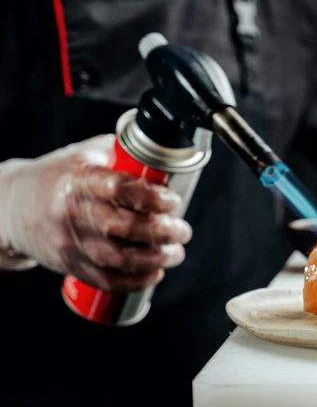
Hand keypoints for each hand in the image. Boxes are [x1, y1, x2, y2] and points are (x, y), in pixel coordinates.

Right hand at [0, 135, 191, 290]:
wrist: (11, 207)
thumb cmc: (57, 177)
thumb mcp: (86, 154)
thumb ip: (122, 154)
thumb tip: (165, 154)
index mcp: (80, 178)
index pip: (120, 189)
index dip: (153, 197)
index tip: (173, 201)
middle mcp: (72, 211)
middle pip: (124, 227)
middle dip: (162, 231)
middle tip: (182, 230)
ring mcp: (69, 241)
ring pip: (118, 257)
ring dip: (154, 259)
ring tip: (175, 253)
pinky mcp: (69, 264)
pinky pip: (105, 279)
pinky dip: (134, 280)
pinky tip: (154, 273)